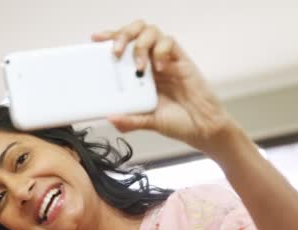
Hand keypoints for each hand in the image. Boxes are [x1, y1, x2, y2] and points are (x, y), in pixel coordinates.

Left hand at [92, 20, 241, 155]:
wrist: (202, 129)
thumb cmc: (176, 121)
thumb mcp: (147, 122)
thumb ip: (130, 120)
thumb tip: (112, 118)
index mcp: (139, 74)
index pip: (123, 47)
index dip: (110, 39)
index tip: (95, 39)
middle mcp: (151, 63)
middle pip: (136, 32)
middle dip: (123, 35)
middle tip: (116, 52)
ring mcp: (166, 60)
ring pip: (152, 32)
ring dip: (141, 45)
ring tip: (140, 66)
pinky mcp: (182, 62)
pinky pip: (170, 43)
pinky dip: (162, 51)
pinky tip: (160, 68)